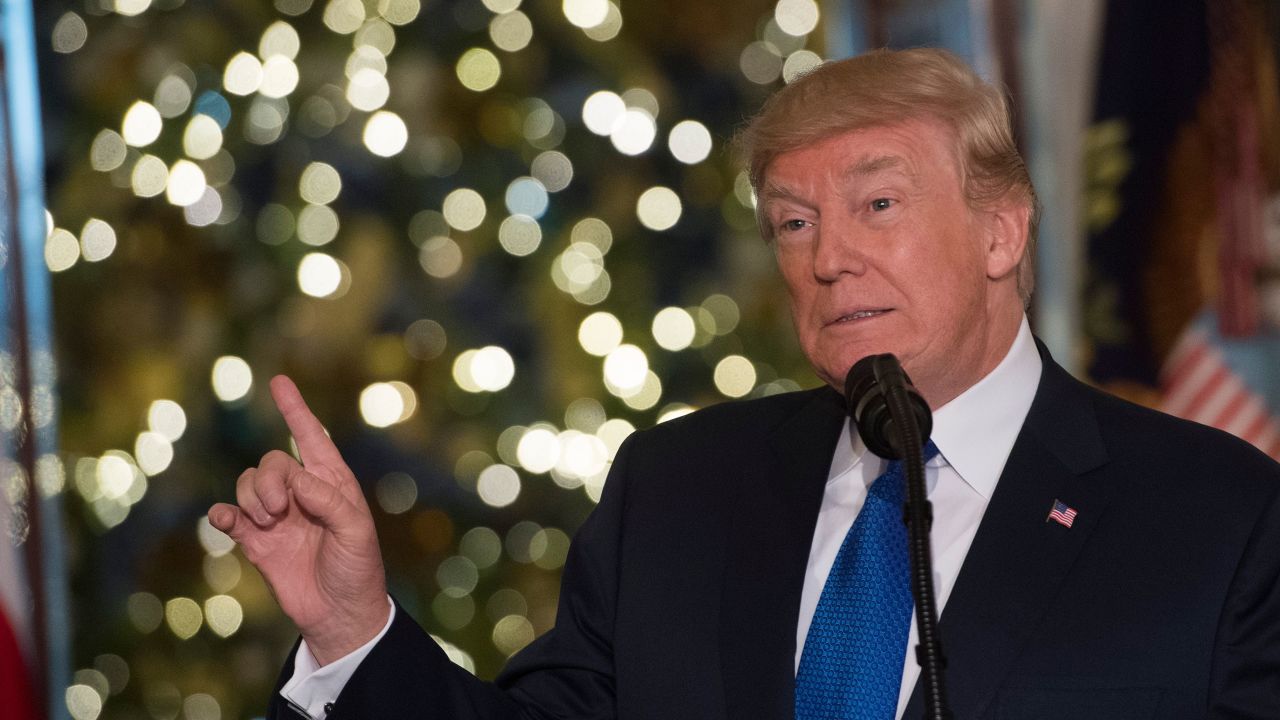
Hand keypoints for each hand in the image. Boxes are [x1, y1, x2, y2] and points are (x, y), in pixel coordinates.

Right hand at [208, 375, 387, 664]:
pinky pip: (230, 515)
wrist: (340, 613)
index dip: (295, 410)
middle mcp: (302, 494)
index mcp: (332, 483)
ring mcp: (277, 516)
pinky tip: (228, 520)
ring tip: (268, 523)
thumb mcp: (356, 531)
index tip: (279, 382)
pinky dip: (224, 513)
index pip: (311, 438)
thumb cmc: (359, 568)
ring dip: (251, 497)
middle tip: (280, 511)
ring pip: (248, 484)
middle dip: (270, 481)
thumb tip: (295, 479)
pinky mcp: (257, 541)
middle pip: (271, 463)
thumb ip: (328, 501)